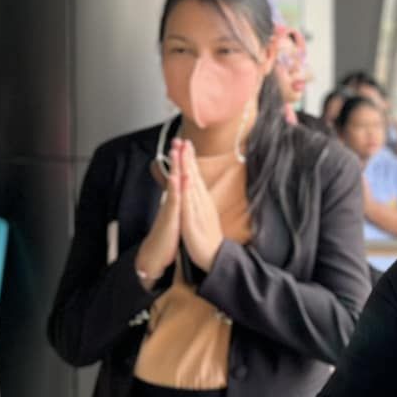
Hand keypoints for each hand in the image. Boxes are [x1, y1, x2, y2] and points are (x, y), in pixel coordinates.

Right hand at [136, 150, 182, 285]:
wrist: (157, 253)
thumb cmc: (167, 233)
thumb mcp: (174, 213)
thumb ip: (176, 199)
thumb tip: (177, 187)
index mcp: (176, 200)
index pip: (179, 176)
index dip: (182, 160)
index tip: (185, 143)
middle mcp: (172, 201)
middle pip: (174, 175)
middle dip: (176, 157)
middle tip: (177, 139)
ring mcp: (170, 209)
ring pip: (173, 185)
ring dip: (175, 168)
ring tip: (176, 153)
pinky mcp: (170, 219)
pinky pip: (173, 202)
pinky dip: (176, 190)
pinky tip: (177, 178)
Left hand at [176, 139, 224, 269]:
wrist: (214, 257)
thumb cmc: (206, 237)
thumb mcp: (202, 215)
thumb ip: (198, 201)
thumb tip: (195, 190)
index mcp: (202, 201)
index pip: (195, 176)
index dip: (190, 160)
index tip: (186, 143)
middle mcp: (201, 202)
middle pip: (194, 176)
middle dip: (188, 158)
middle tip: (184, 140)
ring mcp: (198, 211)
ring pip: (191, 185)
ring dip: (187, 168)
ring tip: (183, 153)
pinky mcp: (193, 222)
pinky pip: (189, 204)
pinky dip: (187, 190)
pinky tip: (185, 179)